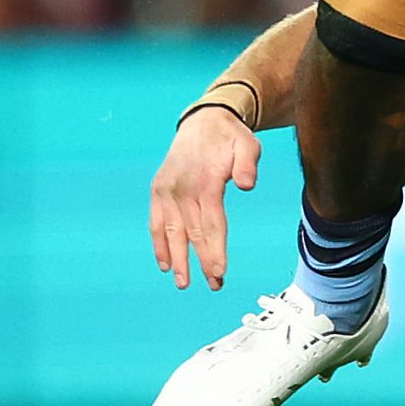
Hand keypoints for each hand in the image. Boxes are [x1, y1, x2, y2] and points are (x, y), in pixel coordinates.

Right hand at [150, 106, 260, 288]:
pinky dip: (158, 243)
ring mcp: (167, 191)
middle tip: (212, 285)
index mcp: (206, 182)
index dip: (214, 249)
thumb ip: (248, 164)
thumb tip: (247, 185)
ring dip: (177, 259)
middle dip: (201, 261)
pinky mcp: (159, 190)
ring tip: (183, 283)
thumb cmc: (230, 137)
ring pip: (172, 232)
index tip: (219, 271)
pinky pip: (156, 222)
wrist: (203, 121)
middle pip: (193, 233)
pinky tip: (164, 264)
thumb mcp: (248, 143)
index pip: (211, 223)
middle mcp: (182, 189)